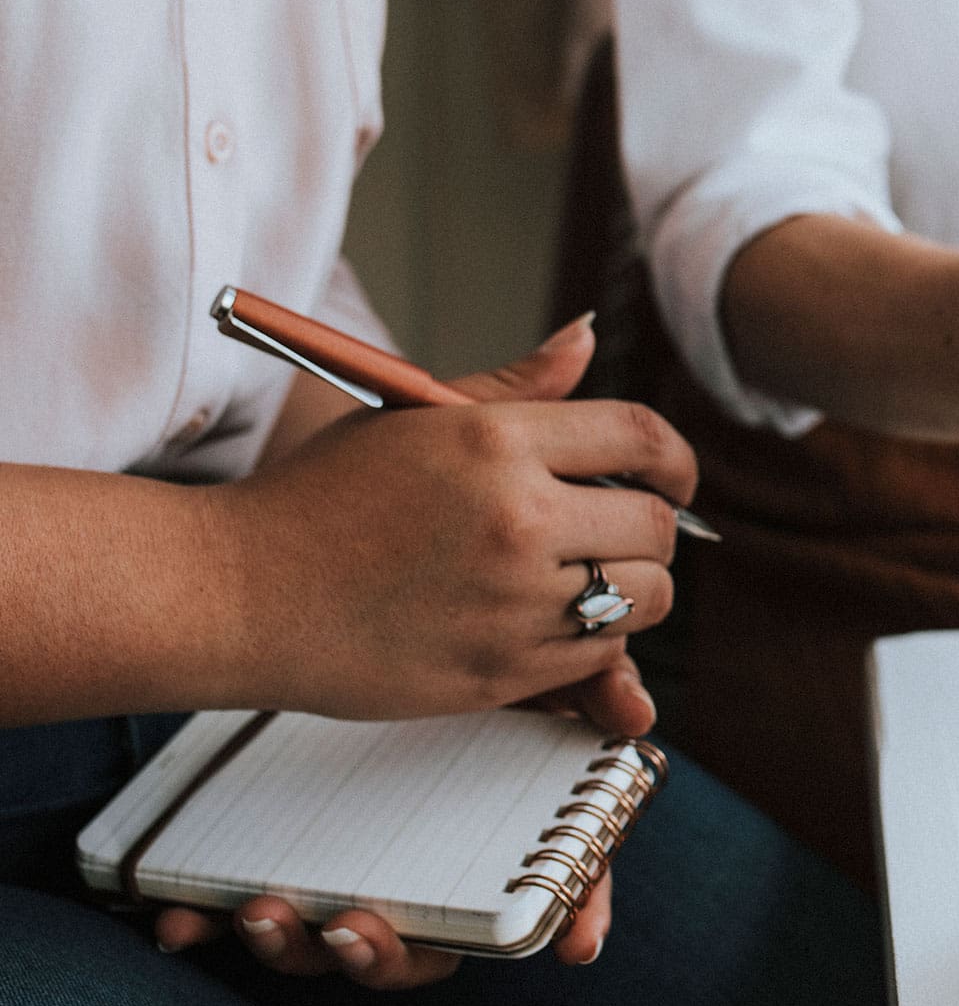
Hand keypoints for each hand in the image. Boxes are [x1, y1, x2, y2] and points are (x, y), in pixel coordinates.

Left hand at [152, 655, 642, 985]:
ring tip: (262, 909)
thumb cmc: (434, 651)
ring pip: (335, 945)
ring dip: (296, 949)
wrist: (290, 614)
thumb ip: (575, 676)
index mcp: (487, 833)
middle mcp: (422, 873)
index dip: (573, 914)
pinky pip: (242, 918)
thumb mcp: (506, 658)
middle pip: (429, 945)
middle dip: (388, 955)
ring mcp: (346, 875)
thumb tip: (637, 712)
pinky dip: (211, 924)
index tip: (575, 945)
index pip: (547, 884)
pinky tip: (181, 917)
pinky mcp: (271, 862)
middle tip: (351, 928)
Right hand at [200, 316, 696, 720]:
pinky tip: (547, 624)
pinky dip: (592, 647)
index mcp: (495, 440)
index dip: (676, 460)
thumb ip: (516, 386)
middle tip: (620, 534)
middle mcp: (515, 517)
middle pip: (656, 525)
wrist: (235, 592)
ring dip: (633, 591)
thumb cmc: (321, 497)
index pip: (641, 438)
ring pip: (643, 598)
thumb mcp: (413, 417)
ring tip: (587, 580)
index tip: (673, 477)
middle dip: (653, 530)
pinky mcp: (499, 671)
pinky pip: (598, 659)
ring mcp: (510, 600)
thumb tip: (590, 334)